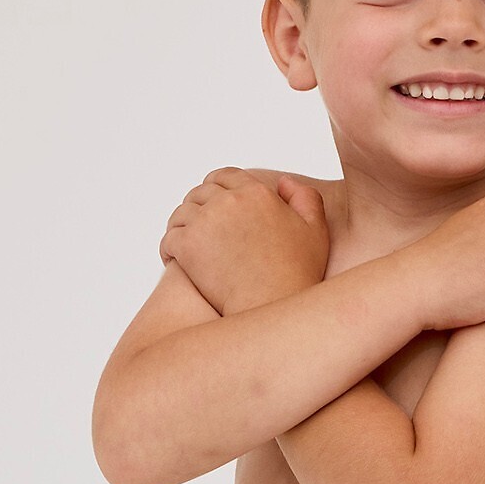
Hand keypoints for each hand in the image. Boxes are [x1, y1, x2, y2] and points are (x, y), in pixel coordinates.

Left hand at [158, 167, 328, 314]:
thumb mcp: (315, 230)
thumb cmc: (296, 274)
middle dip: (197, 208)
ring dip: (181, 227)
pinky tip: (175, 260)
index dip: (215, 188)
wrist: (272, 306)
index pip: (224, 176)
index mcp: (257, 192)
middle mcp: (229, 201)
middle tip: (198, 229)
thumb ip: (305, 197)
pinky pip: (169, 238)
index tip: (212, 204)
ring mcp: (206, 222)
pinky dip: (169, 249)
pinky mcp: (188, 245)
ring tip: (186, 245)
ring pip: (181, 214)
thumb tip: (284, 182)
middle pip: (199, 193)